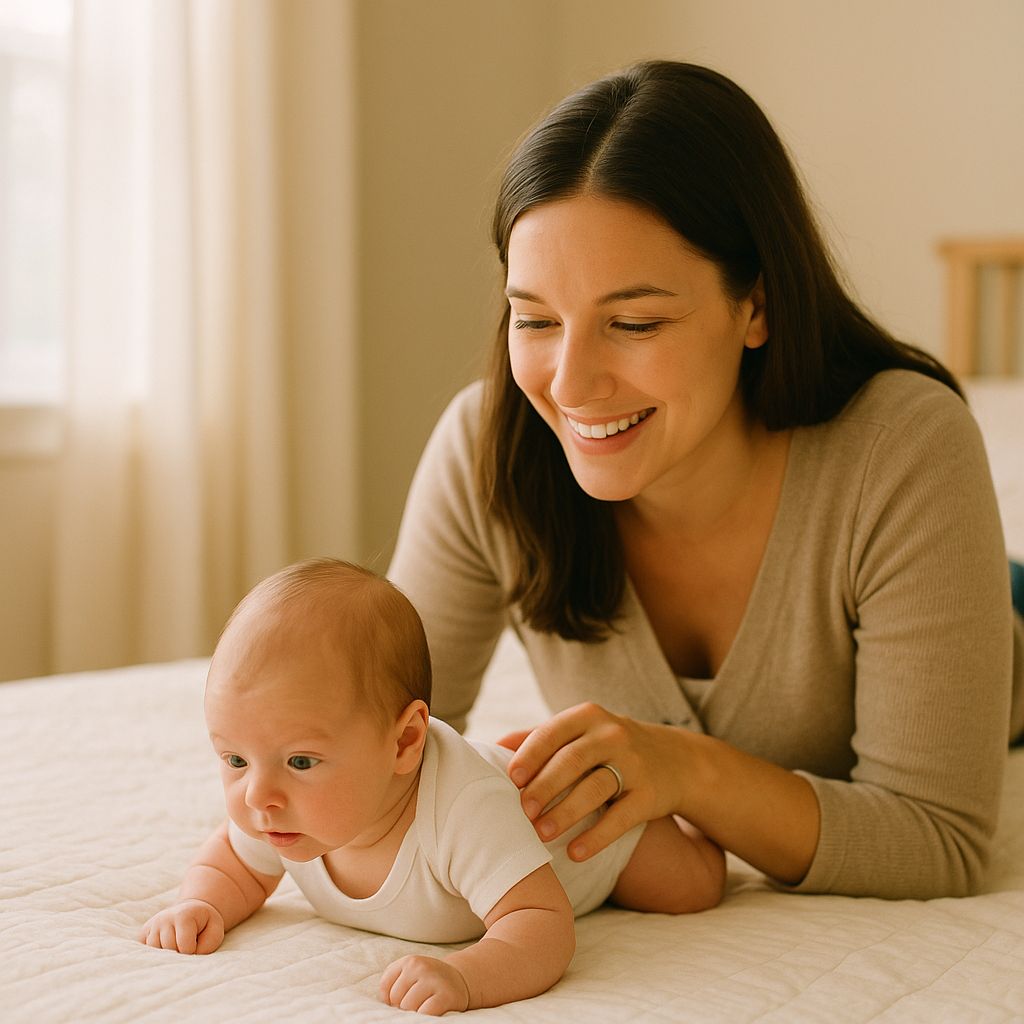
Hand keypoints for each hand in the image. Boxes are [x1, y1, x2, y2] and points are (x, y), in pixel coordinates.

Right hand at [138, 899, 225, 954]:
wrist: (191, 911)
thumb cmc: (205, 924)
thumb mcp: (215, 931)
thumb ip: (207, 945)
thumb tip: (187, 958)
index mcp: (183, 916)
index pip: (184, 947)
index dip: (193, 952)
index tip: (197, 945)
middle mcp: (163, 919)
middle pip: (168, 951)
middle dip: (179, 955)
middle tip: (187, 947)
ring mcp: (151, 926)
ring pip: (153, 953)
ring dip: (166, 956)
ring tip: (176, 947)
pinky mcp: (143, 934)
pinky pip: (143, 953)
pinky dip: (153, 956)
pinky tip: (164, 950)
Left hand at [380, 954, 470, 1014]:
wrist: (459, 980)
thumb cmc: (428, 980)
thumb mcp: (410, 972)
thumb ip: (392, 982)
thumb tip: (385, 1004)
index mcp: (409, 961)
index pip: (385, 987)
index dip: (389, 999)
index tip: (399, 1000)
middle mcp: (420, 967)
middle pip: (396, 998)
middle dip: (403, 1005)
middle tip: (416, 1002)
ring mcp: (433, 980)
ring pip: (409, 1006)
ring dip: (414, 1011)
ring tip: (424, 1005)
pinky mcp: (445, 996)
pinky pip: (425, 1013)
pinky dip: (425, 1016)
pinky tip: (431, 1010)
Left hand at [506, 702, 683, 860]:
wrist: (676, 760)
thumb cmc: (610, 747)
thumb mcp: (581, 731)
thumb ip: (540, 737)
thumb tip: (492, 747)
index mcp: (588, 717)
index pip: (553, 732)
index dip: (530, 755)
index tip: (510, 779)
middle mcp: (613, 735)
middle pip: (572, 761)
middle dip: (544, 787)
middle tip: (521, 812)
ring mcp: (634, 765)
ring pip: (595, 788)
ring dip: (566, 813)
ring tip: (541, 834)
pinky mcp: (650, 795)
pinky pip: (621, 817)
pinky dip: (597, 837)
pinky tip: (574, 853)